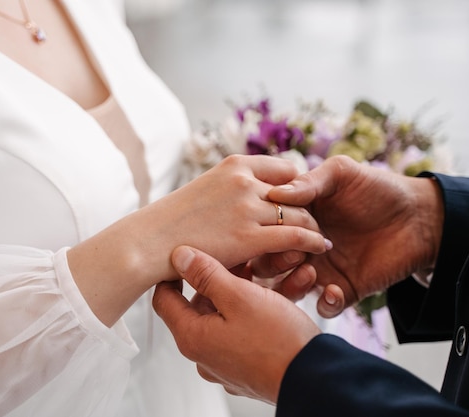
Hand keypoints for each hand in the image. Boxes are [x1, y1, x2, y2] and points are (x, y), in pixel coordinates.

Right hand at [68, 155, 327, 324]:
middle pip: (298, 191)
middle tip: (315, 225)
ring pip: (300, 213)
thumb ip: (232, 190)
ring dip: (312, 227)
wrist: (148, 242)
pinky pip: (296, 236)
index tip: (298, 206)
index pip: (286, 170)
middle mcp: (245, 181)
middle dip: (308, 208)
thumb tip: (250, 198)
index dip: (297, 189)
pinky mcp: (249, 237)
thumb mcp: (205, 191)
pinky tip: (320, 248)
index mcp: (235, 165)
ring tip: (319, 239)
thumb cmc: (172, 222)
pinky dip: (313, 241)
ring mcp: (247, 207)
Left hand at [153, 245, 320, 403]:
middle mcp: (205, 353)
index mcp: (193, 337)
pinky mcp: (251, 364)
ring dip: (252, 289)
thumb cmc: (277, 340)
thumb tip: (179, 256)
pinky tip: (290, 289)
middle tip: (247, 259)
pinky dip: (265, 308)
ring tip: (278, 270)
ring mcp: (228, 361)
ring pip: (232, 313)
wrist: (317, 378)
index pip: (165, 299)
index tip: (191, 254)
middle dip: (227, 276)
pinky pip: (250, 328)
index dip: (175, 272)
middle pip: (203, 303)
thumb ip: (207, 274)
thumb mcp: (240, 297)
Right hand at [268, 155, 443, 317]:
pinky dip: (325, 303)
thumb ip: (309, 182)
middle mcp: (303, 245)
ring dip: (293, 285)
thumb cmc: (378, 188)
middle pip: (269, 262)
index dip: (265, 232)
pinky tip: (334, 290)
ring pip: (290, 288)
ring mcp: (323, 268)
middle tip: (294, 255)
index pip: (266, 229)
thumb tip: (274, 194)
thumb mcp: (342, 173)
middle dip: (274, 262)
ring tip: (312, 273)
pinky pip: (325, 305)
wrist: (420, 215)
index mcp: (296, 217)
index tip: (275, 229)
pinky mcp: (345, 288)